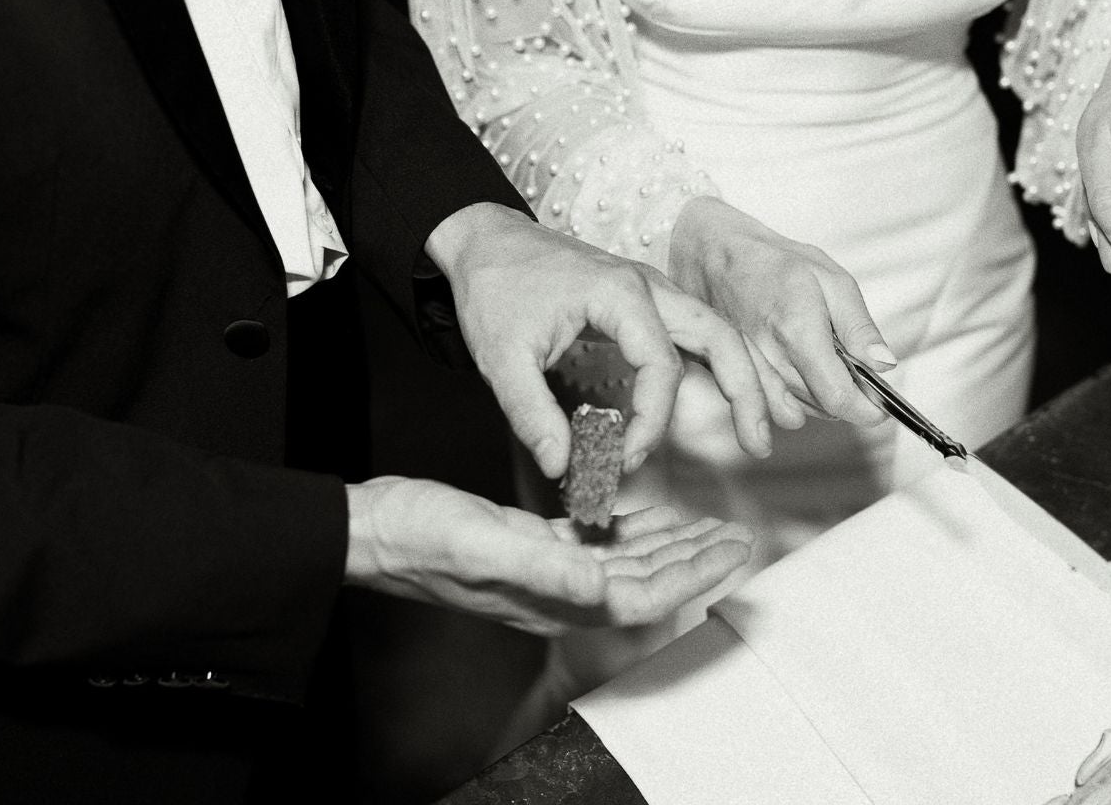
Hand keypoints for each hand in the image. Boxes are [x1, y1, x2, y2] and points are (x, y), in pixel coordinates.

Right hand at [344, 477, 753, 634]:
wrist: (375, 531)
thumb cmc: (422, 536)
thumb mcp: (484, 541)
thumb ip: (545, 562)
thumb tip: (601, 581)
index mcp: (555, 596)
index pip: (644, 594)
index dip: (694, 573)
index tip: (733, 549)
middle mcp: (557, 591)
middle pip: (644, 582)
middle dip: (693, 558)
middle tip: (736, 533)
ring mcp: (545, 572)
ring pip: (625, 563)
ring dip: (668, 545)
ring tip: (706, 524)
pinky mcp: (531, 548)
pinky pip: (595, 545)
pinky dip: (629, 530)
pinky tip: (645, 514)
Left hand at [425, 203, 766, 478]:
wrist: (486, 242)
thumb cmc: (495, 288)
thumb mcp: (501, 358)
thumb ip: (532, 416)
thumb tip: (563, 467)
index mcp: (620, 293)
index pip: (661, 367)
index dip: (650, 422)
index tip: (625, 458)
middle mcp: (649, 286)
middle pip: (721, 336)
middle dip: (747, 389)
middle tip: (760, 442)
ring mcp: (652, 290)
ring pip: (718, 330)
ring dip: (742, 375)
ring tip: (757, 427)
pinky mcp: (646, 301)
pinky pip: (696, 331)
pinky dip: (717, 363)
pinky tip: (725, 396)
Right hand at [669, 197, 889, 441]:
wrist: (713, 257)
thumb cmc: (773, 263)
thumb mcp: (830, 279)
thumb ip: (859, 326)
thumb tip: (885, 365)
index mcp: (798, 332)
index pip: (838, 397)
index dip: (867, 409)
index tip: (880, 405)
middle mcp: (770, 361)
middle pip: (822, 409)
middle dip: (847, 399)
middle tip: (853, 372)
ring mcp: (748, 374)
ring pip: (798, 414)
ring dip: (819, 402)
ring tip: (823, 368)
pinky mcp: (734, 380)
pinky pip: (773, 410)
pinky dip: (792, 403)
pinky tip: (797, 376)